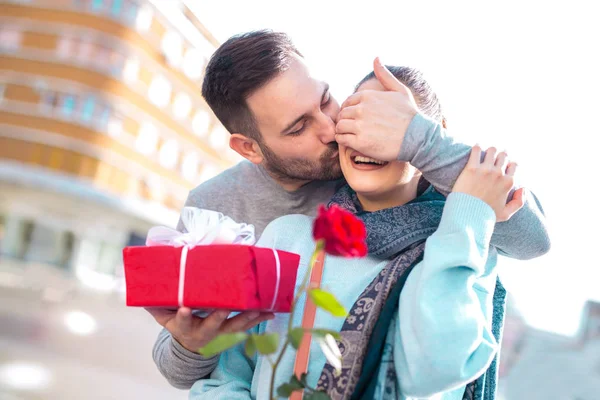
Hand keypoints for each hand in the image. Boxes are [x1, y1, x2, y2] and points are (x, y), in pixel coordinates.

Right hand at [146, 307, 273, 352]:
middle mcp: (203, 331)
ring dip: (248, 318)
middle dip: (220, 316)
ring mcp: (220, 333)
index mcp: (184, 326)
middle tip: (226, 307)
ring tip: (260, 309)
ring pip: (235, 326)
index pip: (182, 321)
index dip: (183, 315)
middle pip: (213, 325)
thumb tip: (143, 283)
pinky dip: (259, 318)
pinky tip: (272, 311)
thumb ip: (156, 302)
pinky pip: (247, 326)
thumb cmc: (176, 322)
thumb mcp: (163, 315)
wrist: (190, 345)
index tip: (184, 308)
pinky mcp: (232, 331)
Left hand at [334, 57, 418, 161]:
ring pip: (339, 126)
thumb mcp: (399, 91)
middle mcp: (362, 109)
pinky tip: (353, 142)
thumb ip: (385, 75)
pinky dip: (344, 141)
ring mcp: (360, 125)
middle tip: (353, 128)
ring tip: (352, 135)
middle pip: (342, 114)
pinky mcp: (360, 142)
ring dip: (343, 131)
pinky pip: (341, 139)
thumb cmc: (409, 114)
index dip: (349, 110)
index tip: (356, 118)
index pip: (347, 102)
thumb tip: (376, 58)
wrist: (417, 138)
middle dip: (346, 120)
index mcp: (368, 96)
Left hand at [453, 146, 524, 221]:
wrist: (466, 215)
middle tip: (494, 156)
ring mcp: (485, 170)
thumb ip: (519, 202)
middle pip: (503, 155)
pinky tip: (477, 147)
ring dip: (490, 150)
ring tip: (485, 152)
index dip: (509, 163)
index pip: (514, 165)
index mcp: (508, 182)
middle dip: (500, 154)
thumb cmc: (485, 215)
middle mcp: (499, 174)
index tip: (503, 164)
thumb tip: (523, 188)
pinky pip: (477, 151)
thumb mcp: (506, 214)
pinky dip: (477, 147)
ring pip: (492, 150)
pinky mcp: (471, 168)